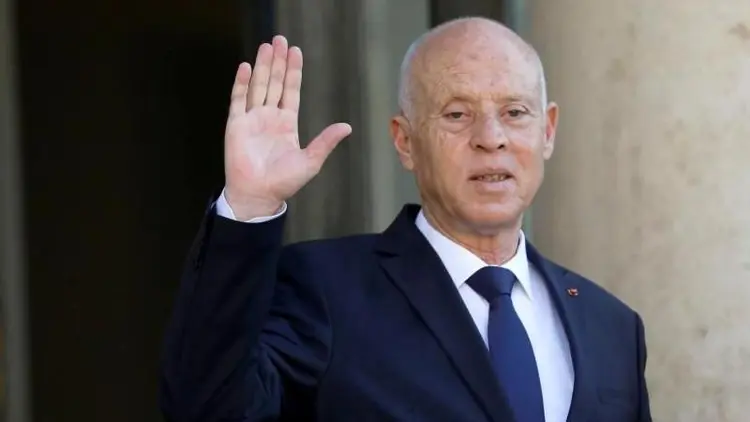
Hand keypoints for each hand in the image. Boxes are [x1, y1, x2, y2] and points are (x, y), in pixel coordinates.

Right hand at [224, 35, 351, 219]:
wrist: (259, 195)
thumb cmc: (284, 182)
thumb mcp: (311, 160)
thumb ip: (326, 141)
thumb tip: (347, 127)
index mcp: (287, 123)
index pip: (291, 91)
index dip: (294, 72)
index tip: (296, 52)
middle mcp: (269, 117)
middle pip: (275, 83)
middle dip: (278, 62)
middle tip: (280, 40)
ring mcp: (252, 120)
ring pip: (258, 86)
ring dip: (262, 66)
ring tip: (266, 46)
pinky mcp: (236, 126)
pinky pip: (238, 100)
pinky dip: (241, 84)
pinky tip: (246, 67)